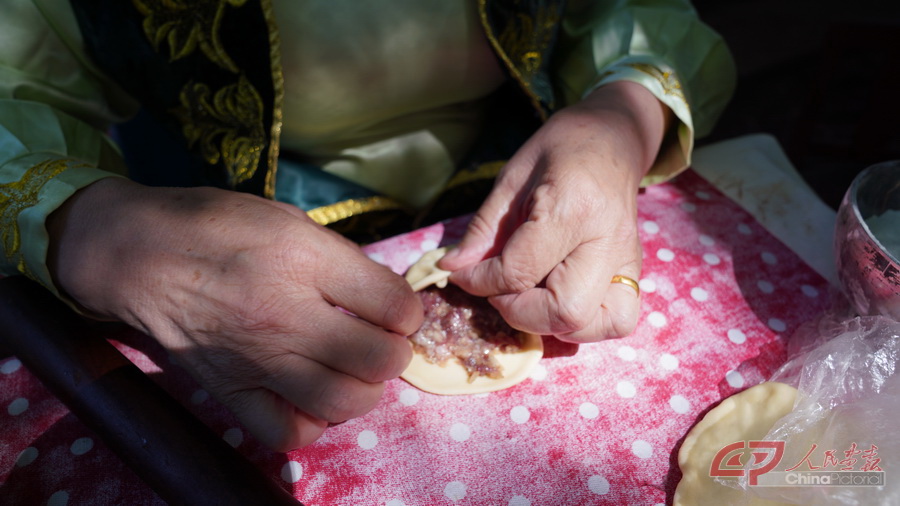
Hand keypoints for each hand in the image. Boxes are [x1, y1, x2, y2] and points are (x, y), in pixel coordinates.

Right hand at [47, 179, 421, 449]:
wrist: (136, 255)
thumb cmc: (215, 226)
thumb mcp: (287, 219)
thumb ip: (341, 260)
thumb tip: (384, 298)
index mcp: (305, 260)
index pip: (394, 305)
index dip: (408, 311)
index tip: (395, 310)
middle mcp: (286, 314)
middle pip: (379, 360)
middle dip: (394, 353)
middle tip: (379, 341)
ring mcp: (258, 359)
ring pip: (344, 401)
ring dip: (363, 391)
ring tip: (351, 371)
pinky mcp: (230, 391)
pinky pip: (288, 432)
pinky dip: (311, 423)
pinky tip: (310, 398)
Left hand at [439, 81, 669, 342]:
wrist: (614, 137)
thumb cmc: (561, 148)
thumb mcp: (512, 177)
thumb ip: (484, 228)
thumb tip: (454, 269)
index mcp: (572, 208)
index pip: (519, 271)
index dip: (480, 282)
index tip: (463, 274)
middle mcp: (606, 241)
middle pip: (564, 311)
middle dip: (519, 312)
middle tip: (501, 290)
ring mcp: (627, 260)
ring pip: (592, 324)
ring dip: (551, 323)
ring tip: (530, 296)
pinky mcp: (634, 271)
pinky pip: (617, 320)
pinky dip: (583, 324)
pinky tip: (559, 300)